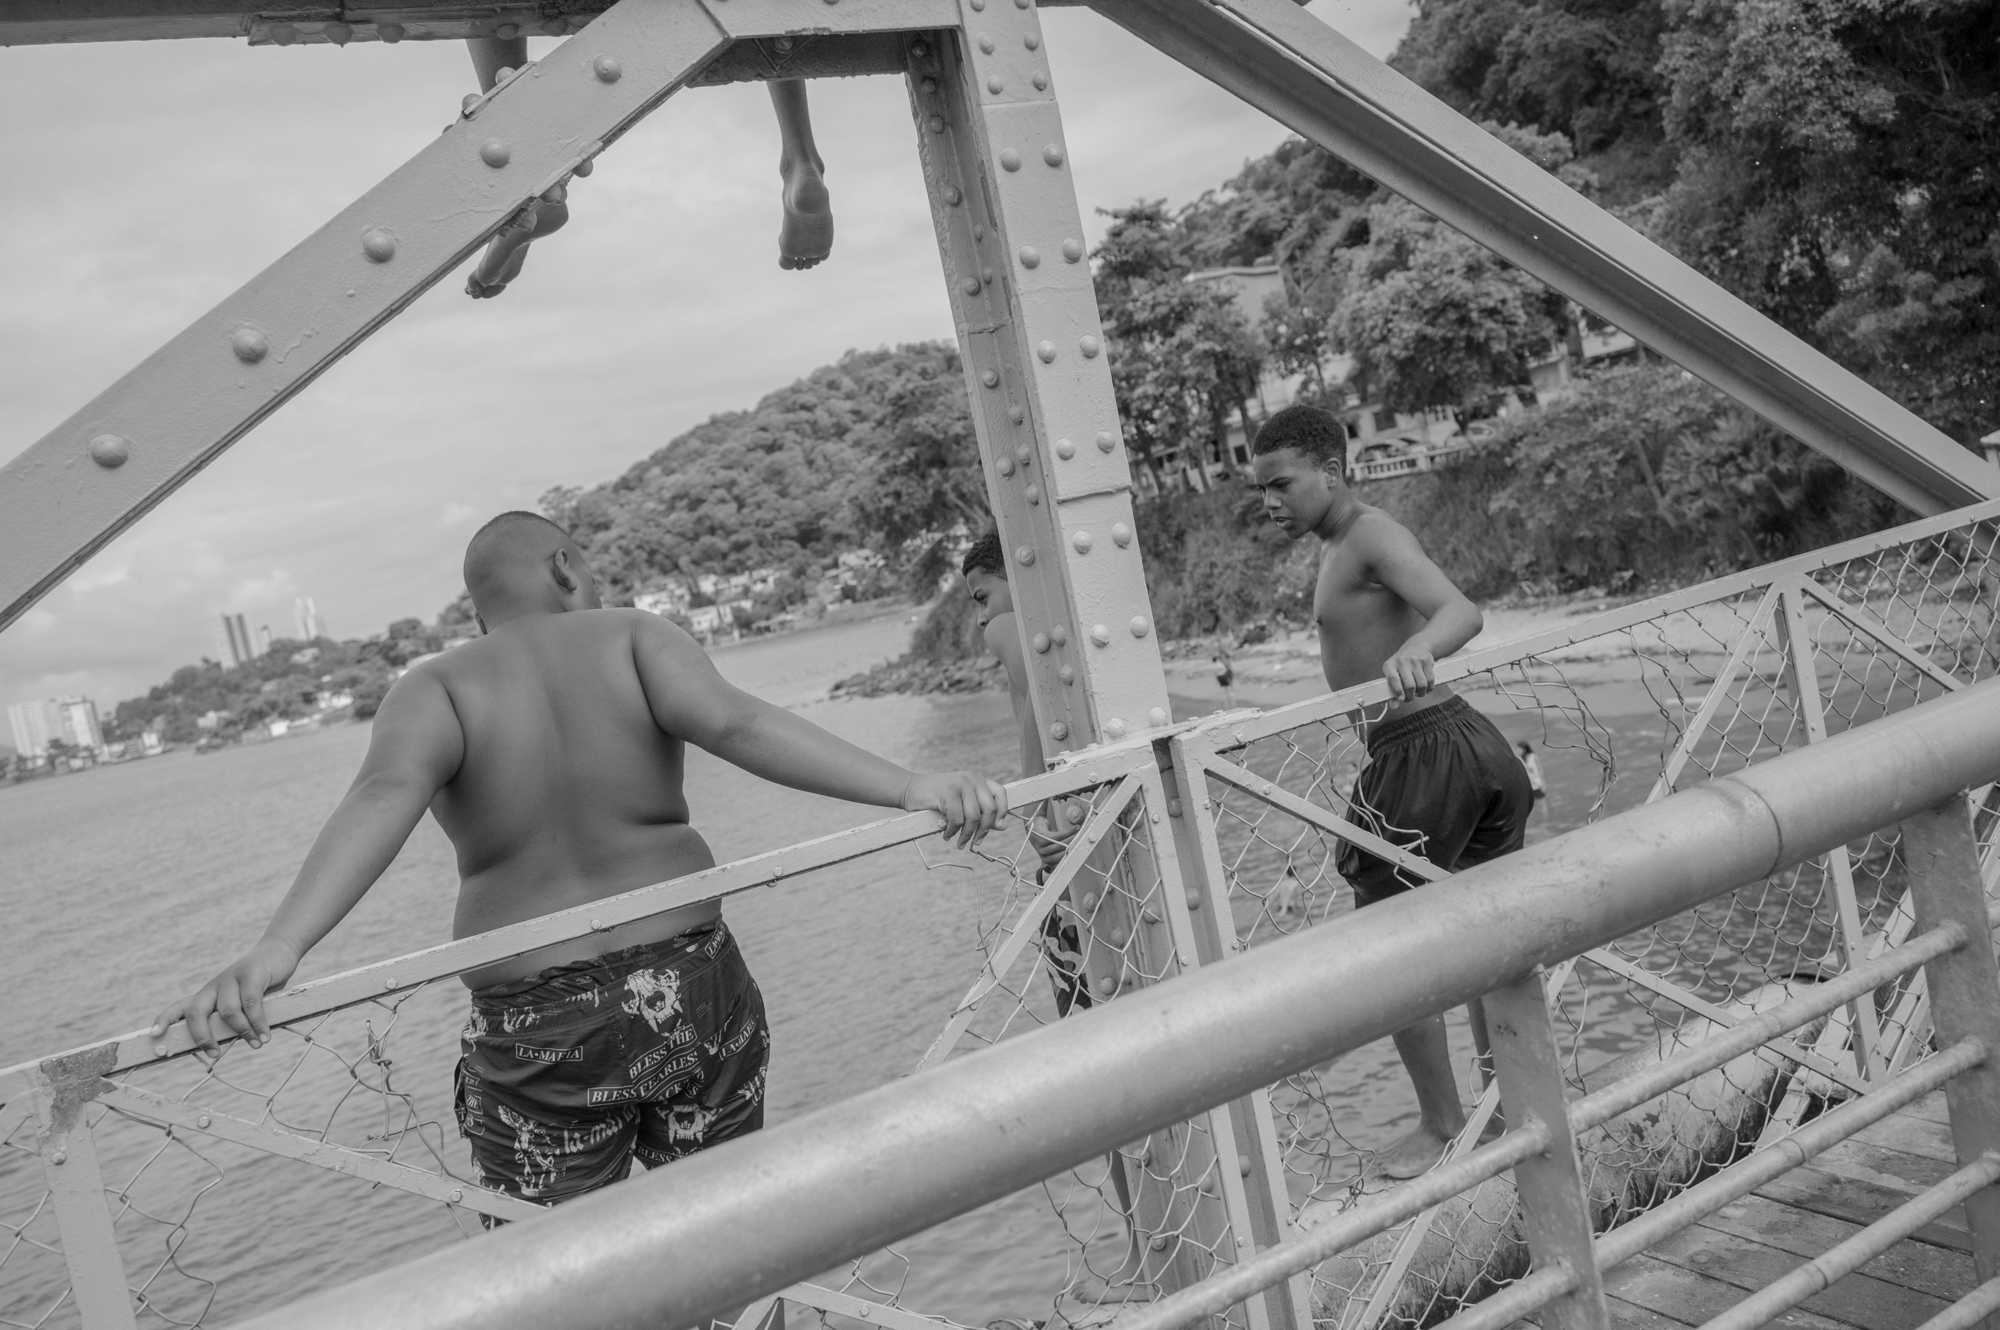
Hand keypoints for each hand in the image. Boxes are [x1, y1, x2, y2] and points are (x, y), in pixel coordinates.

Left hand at [150, 937, 301, 1054]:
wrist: (279, 950)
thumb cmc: (259, 982)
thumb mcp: (241, 1000)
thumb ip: (234, 1017)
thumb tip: (230, 1043)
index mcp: (208, 994)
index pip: (180, 1007)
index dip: (164, 1020)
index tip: (154, 1035)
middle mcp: (214, 986)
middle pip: (196, 1012)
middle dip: (201, 1036)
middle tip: (214, 1053)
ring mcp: (231, 978)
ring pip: (227, 1011)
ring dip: (242, 1032)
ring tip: (257, 1044)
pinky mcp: (251, 974)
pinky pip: (251, 1003)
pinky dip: (258, 1022)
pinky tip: (265, 1035)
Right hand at [902, 772, 1008, 848]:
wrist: (910, 789)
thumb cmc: (937, 798)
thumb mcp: (962, 804)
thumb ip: (981, 812)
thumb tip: (1002, 826)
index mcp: (978, 780)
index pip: (1000, 793)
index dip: (1003, 811)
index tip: (997, 827)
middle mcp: (972, 779)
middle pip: (989, 808)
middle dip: (984, 830)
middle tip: (976, 842)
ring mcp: (960, 784)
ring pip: (973, 817)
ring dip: (966, 835)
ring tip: (959, 842)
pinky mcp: (947, 792)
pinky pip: (957, 819)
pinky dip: (953, 831)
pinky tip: (946, 834)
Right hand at [1030, 803, 1081, 876]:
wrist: (1030, 836)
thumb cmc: (1037, 824)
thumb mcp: (1039, 814)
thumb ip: (1043, 806)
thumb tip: (1048, 795)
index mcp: (1039, 837)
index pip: (1056, 837)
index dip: (1068, 833)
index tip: (1077, 827)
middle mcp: (1040, 848)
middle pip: (1060, 846)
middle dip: (1072, 839)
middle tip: (1081, 833)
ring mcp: (1043, 856)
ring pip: (1060, 855)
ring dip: (1071, 848)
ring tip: (1079, 841)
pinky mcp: (1047, 861)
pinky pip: (1058, 862)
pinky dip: (1067, 857)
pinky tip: (1074, 850)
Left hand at [1383, 644, 1436, 700]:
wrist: (1416, 647)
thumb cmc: (1402, 666)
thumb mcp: (1393, 675)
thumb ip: (1392, 691)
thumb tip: (1393, 706)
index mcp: (1389, 665)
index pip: (1393, 679)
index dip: (1397, 691)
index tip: (1401, 698)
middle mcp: (1402, 661)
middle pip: (1409, 686)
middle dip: (1410, 696)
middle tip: (1410, 697)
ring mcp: (1415, 660)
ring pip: (1421, 685)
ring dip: (1421, 693)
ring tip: (1417, 692)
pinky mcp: (1427, 661)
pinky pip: (1430, 681)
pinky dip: (1429, 688)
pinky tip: (1425, 686)